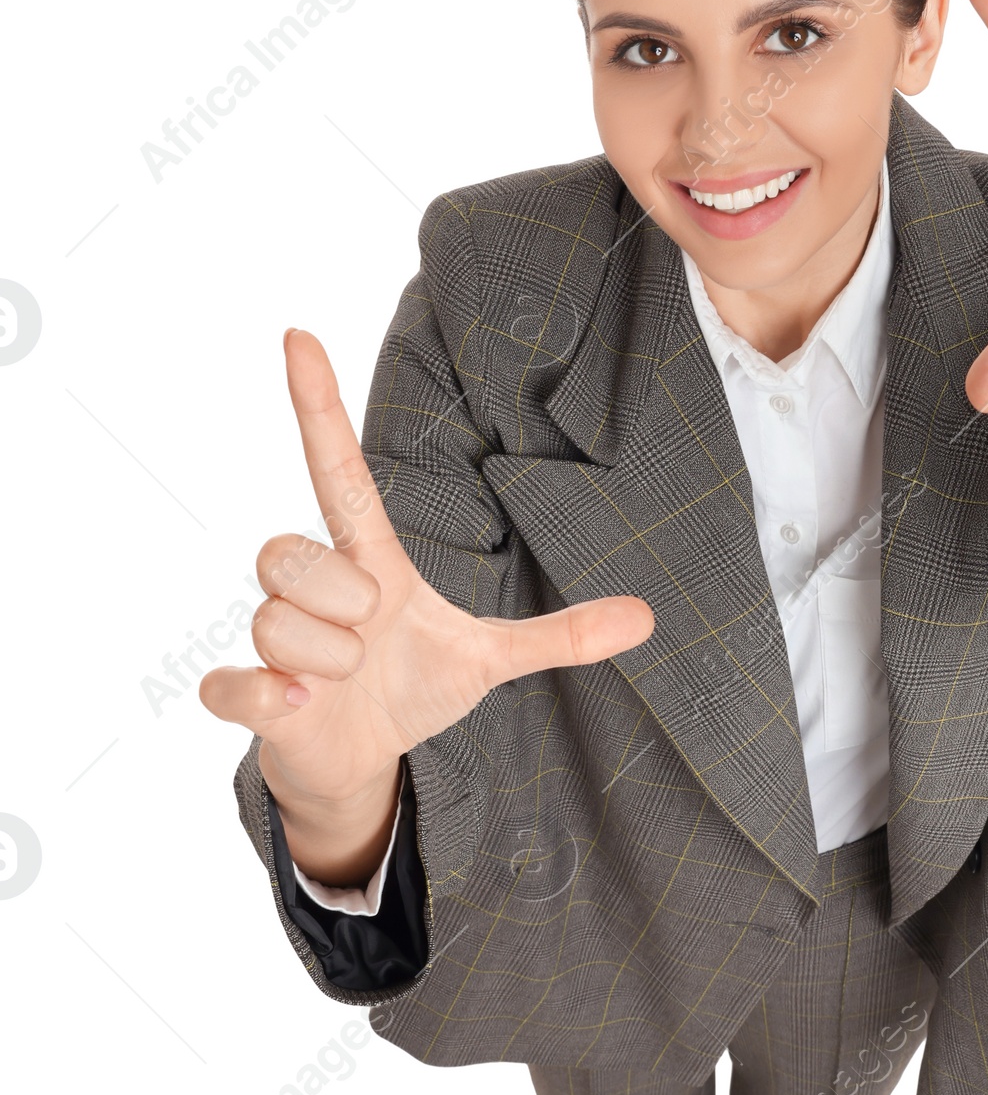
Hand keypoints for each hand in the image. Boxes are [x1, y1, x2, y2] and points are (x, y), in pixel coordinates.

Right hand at [200, 330, 653, 875]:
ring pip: (275, 619)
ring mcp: (272, 639)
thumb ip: (560, 636)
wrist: (362, 760)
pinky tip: (300, 705)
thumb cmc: (411, 685)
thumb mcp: (490, 659)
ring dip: (326, 661)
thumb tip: (647, 617)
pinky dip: (268, 695)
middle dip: (341, 606)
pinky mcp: (250, 693)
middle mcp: (311, 588)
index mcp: (367, 563)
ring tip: (349, 679)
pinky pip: (234, 681)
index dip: (319, 405)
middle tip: (371, 639)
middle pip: (290, 551)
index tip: (300, 333)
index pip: (338, 470)